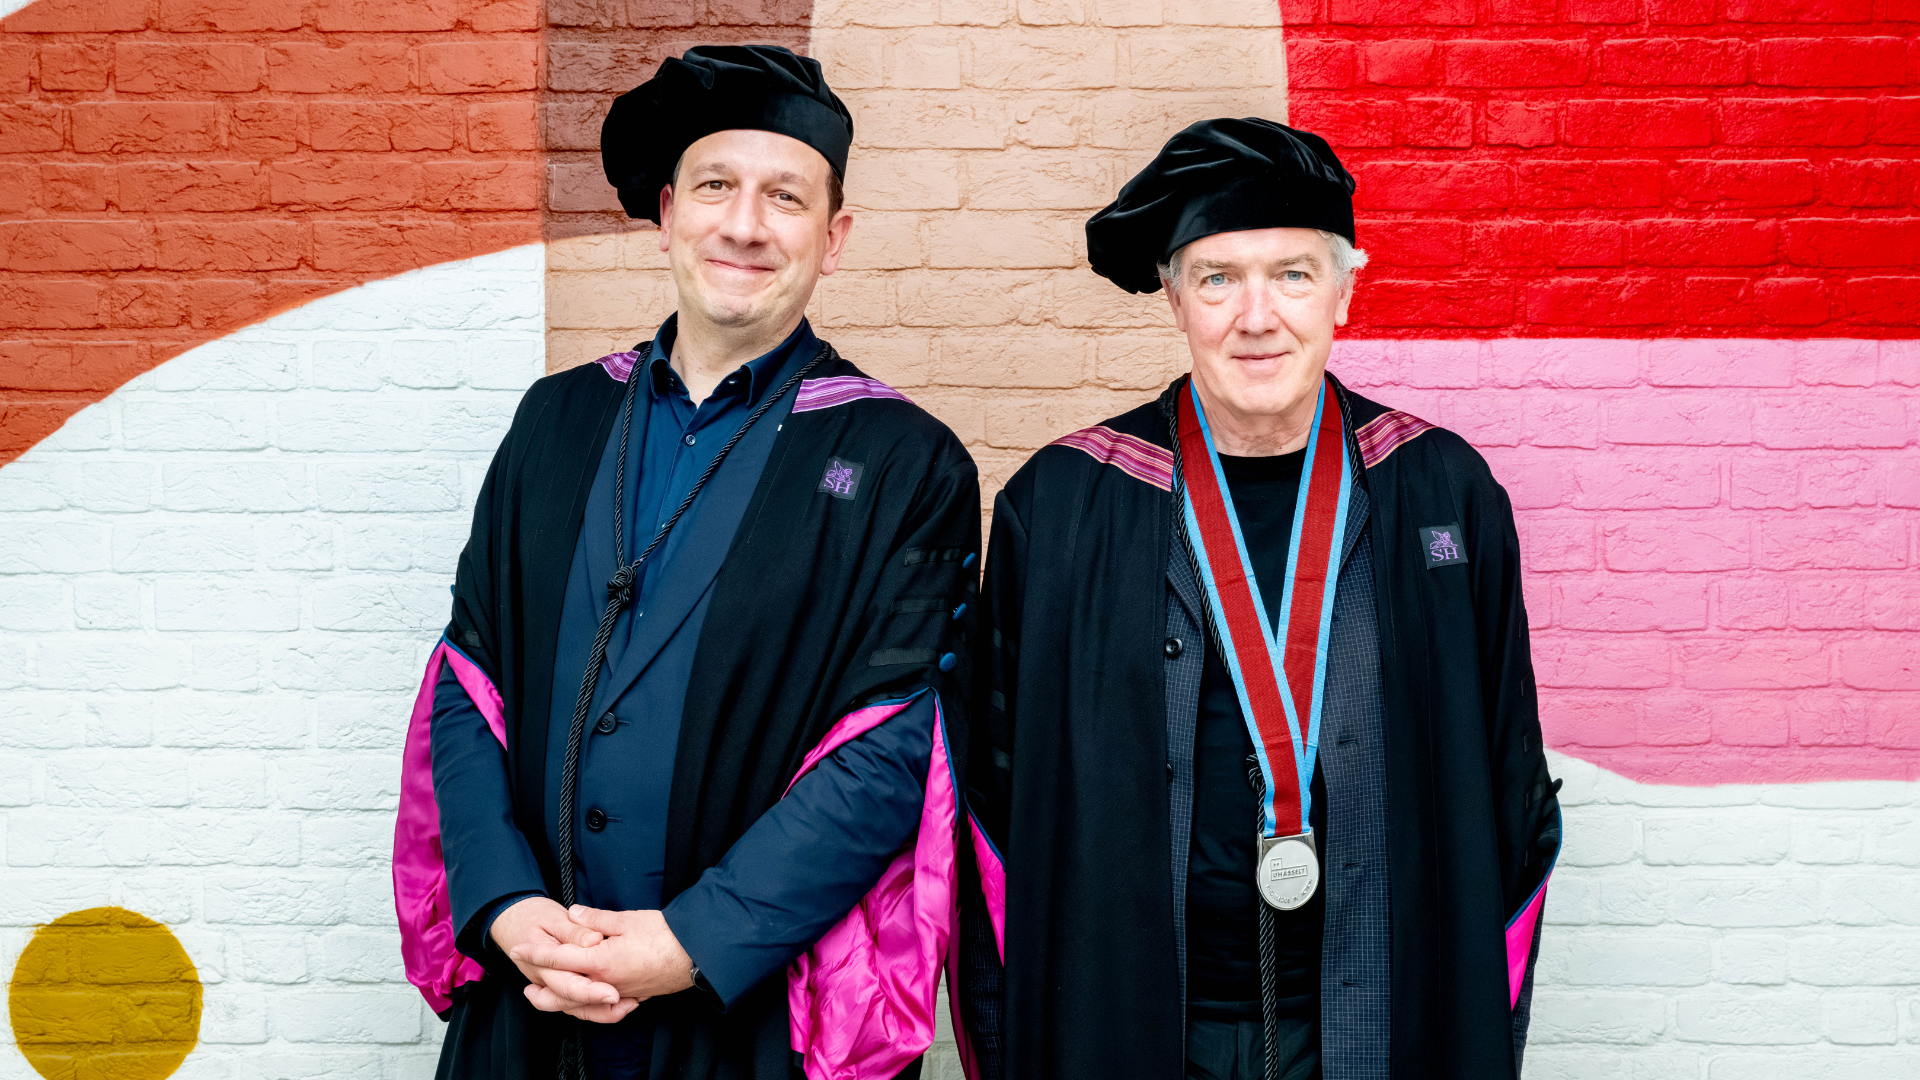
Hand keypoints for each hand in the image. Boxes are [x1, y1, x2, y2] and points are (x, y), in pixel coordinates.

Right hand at [489, 896, 634, 1023]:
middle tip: (626, 1002)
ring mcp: (553, 987)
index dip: (591, 991)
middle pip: (572, 1003)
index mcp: (542, 965)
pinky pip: (579, 1005)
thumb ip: (574, 931)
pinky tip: (622, 1004)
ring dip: (602, 1012)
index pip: (566, 984)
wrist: (515, 921)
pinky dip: (599, 1008)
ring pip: (576, 1009)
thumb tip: (594, 941)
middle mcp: (546, 981)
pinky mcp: (562, 987)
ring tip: (629, 1005)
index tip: (613, 993)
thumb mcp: (554, 918)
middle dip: (600, 1007)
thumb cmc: (533, 917)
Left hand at [509, 907, 695, 1013]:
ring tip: (542, 996)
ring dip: (556, 1001)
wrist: (696, 955)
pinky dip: (582, 1008)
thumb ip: (596, 919)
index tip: (519, 948)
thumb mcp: (627, 919)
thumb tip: (574, 913)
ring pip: (578, 1005)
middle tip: (523, 979)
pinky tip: (578, 1002)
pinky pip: (597, 1009)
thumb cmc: (666, 936)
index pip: (559, 958)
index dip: (537, 952)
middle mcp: (605, 983)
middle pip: (562, 991)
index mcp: (601, 961)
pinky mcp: (629, 997)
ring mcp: (617, 993)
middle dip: (540, 985)